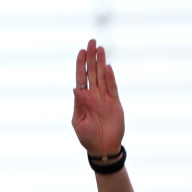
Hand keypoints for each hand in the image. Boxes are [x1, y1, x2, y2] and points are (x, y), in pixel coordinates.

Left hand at [72, 39, 124, 158]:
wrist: (102, 149)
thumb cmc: (87, 138)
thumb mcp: (78, 122)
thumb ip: (78, 105)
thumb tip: (76, 88)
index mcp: (83, 100)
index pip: (81, 78)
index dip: (81, 64)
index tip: (81, 51)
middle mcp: (94, 96)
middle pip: (92, 72)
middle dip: (91, 57)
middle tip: (91, 41)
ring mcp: (105, 99)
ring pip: (102, 76)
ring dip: (101, 62)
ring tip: (100, 48)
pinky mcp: (115, 103)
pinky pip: (112, 88)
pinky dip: (110, 78)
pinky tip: (108, 67)